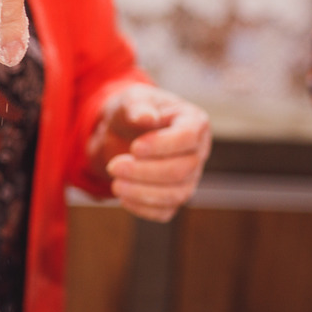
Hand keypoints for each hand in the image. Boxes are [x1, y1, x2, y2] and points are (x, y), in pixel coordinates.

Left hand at [88, 84, 210, 221]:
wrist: (120, 132)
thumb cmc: (132, 111)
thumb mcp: (130, 100)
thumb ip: (137, 106)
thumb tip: (147, 118)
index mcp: (194, 123)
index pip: (188, 138)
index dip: (162, 145)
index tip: (134, 148)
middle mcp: (197, 152)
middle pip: (182, 170)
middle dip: (146, 171)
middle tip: (114, 166)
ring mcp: (188, 178)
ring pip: (177, 195)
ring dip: (143, 193)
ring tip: (115, 185)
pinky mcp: (173, 197)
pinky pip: (165, 211)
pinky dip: (144, 209)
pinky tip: (123, 198)